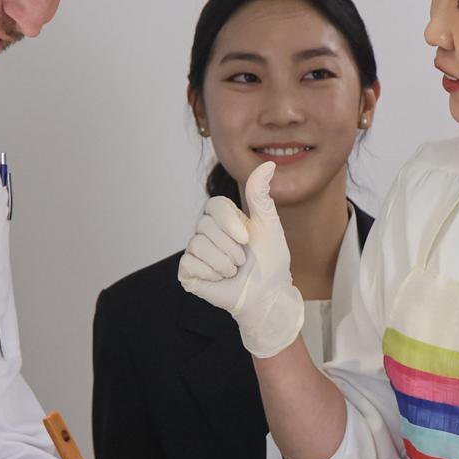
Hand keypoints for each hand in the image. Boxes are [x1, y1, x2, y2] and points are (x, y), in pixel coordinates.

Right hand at [176, 161, 303, 357]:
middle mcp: (206, 231)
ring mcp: (196, 250)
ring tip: (233, 271)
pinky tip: (220, 279)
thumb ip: (261, 194)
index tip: (246, 239)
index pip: (214, 205)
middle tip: (242, 260)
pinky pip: (190, 263)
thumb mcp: (268, 225)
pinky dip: (211, 273)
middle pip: (205, 226)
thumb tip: (268, 164)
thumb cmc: (270, 261)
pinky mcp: (188, 270)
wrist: (266, 295)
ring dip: (223, 263)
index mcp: (224, 217)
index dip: (229, 222)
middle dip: (230, 248)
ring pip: (198, 246)